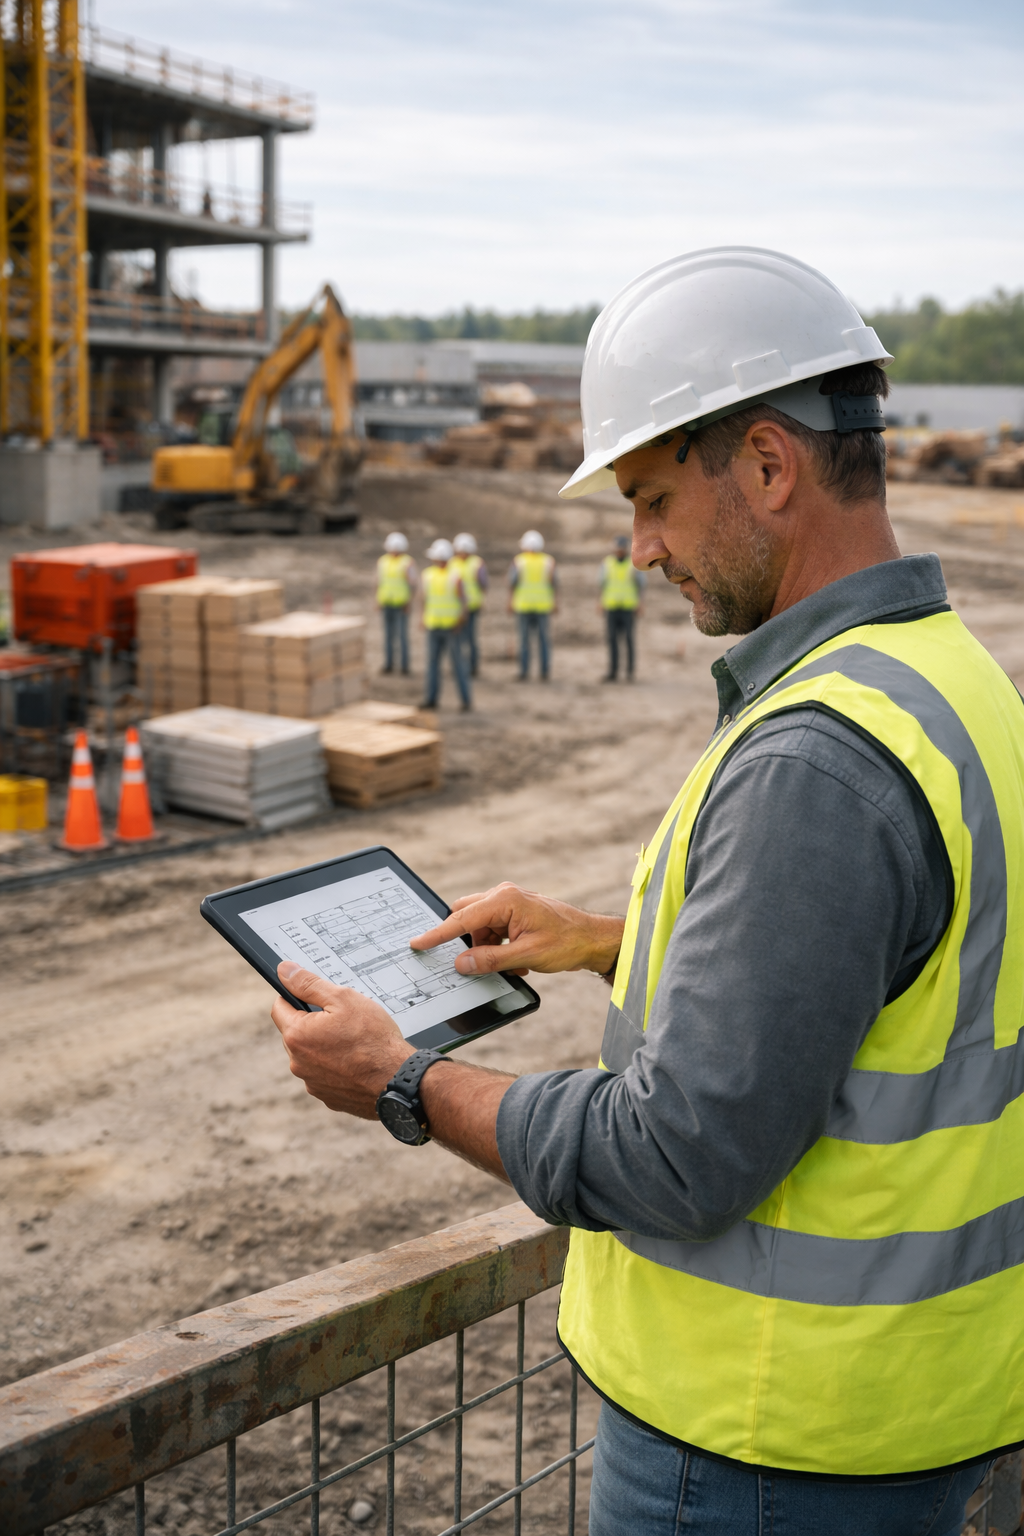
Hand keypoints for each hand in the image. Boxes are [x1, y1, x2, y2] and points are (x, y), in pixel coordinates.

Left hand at [271, 961, 513, 1180]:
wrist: (397, 1079)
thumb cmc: (373, 1038)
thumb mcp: (343, 998)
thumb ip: (309, 984)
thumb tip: (284, 970)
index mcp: (297, 1035)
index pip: (279, 1007)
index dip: (295, 997)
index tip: (314, 996)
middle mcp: (298, 1063)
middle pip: (296, 1033)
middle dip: (314, 1023)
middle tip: (343, 1019)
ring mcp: (312, 1083)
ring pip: (311, 1055)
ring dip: (325, 1046)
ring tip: (354, 1041)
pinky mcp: (327, 1097)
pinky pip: (325, 1075)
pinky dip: (337, 1067)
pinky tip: (358, 1061)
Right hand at [409, 882, 622, 977]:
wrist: (593, 939)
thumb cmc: (567, 942)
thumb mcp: (526, 956)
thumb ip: (490, 960)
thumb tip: (461, 963)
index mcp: (506, 900)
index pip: (462, 919)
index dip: (438, 934)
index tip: (417, 943)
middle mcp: (504, 896)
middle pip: (466, 918)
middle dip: (468, 944)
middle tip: (473, 964)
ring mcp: (509, 903)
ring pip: (479, 929)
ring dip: (488, 950)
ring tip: (512, 966)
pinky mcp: (514, 913)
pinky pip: (492, 932)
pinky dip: (498, 949)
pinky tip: (518, 962)